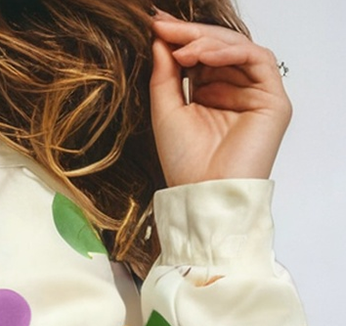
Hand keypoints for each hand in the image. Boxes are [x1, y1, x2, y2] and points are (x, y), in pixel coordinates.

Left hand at [148, 9, 292, 186]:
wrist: (204, 194)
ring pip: (238, 49)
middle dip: (192, 35)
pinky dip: (229, 52)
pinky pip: (256, 59)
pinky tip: (203, 55)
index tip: (156, 25)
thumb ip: (165, 75)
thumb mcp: (166, 112)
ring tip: (182, 48)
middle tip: (165, 26)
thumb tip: (161, 38)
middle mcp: (236, 93)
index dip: (181, 39)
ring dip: (208, 42)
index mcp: (212, 96)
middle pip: (220, 49)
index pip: (202, 56)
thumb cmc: (186, 166)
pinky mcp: (274, 101)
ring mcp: (256, 96)